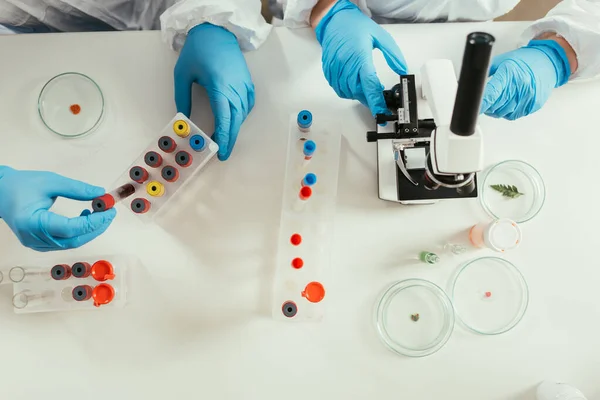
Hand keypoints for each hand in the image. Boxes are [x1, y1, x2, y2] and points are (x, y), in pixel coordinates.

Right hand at [0, 167, 115, 251]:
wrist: (0, 192)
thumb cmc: (21, 185)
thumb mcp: (51, 181)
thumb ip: (76, 189)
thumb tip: (101, 194)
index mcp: (31, 222)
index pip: (70, 228)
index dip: (93, 222)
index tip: (109, 212)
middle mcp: (32, 238)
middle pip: (73, 240)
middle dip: (96, 228)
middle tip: (110, 214)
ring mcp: (35, 243)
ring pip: (71, 243)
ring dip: (89, 230)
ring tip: (98, 213)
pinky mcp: (39, 243)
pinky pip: (65, 242)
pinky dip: (79, 232)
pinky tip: (85, 217)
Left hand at [174, 23, 254, 160]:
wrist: (216, 32)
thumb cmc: (199, 50)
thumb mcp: (182, 74)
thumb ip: (182, 98)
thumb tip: (183, 119)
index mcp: (220, 87)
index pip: (224, 120)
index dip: (223, 138)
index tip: (220, 151)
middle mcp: (235, 89)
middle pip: (235, 122)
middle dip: (230, 140)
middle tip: (223, 154)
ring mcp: (244, 87)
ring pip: (242, 115)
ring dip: (234, 129)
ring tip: (223, 139)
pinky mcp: (248, 84)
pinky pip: (247, 106)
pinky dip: (241, 116)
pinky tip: (233, 120)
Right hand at [315, 0, 406, 116]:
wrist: (334, 20)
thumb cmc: (355, 26)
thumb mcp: (380, 36)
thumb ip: (393, 55)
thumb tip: (402, 70)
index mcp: (360, 56)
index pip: (369, 84)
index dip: (376, 101)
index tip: (381, 111)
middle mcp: (346, 64)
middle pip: (358, 91)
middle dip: (369, 98)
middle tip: (377, 97)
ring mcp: (335, 68)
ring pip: (347, 92)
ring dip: (358, 95)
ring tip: (365, 88)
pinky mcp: (329, 71)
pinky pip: (338, 89)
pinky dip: (347, 92)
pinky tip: (353, 85)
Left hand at [480, 40, 569, 119]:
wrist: (548, 61)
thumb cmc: (524, 60)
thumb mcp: (501, 61)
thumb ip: (485, 73)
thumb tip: (469, 84)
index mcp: (509, 74)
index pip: (491, 94)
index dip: (480, 103)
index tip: (473, 107)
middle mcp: (520, 86)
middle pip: (496, 106)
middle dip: (486, 106)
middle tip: (484, 102)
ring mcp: (528, 97)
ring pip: (503, 113)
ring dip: (496, 110)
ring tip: (497, 100)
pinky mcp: (533, 105)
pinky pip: (513, 115)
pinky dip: (507, 112)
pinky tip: (509, 102)